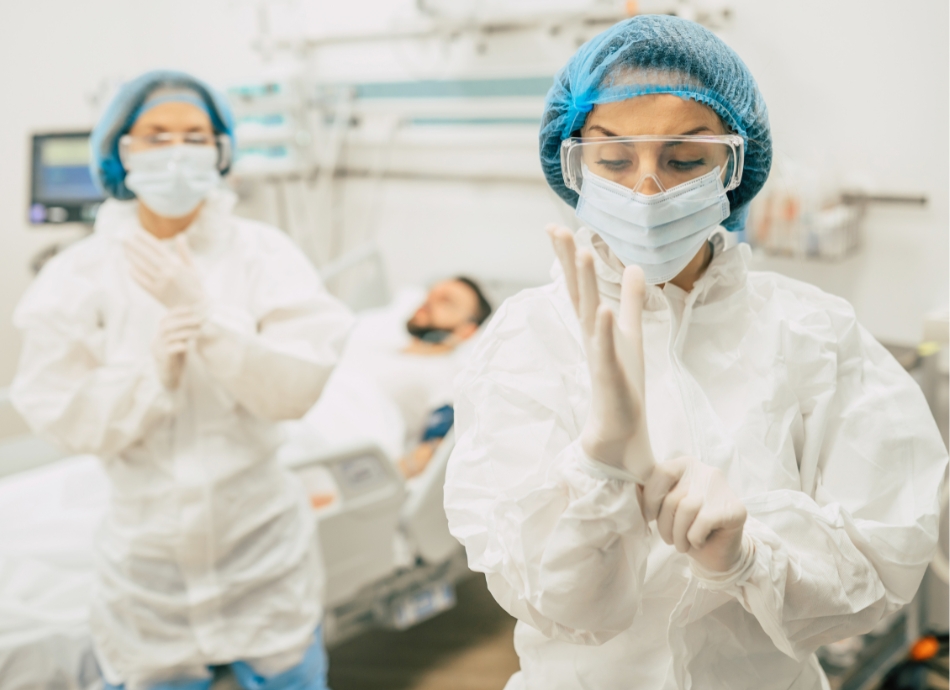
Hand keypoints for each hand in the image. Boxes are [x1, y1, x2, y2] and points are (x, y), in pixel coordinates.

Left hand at [124, 232, 205, 308]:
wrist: (195, 308)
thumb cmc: (195, 287)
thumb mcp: (193, 268)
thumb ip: (185, 252)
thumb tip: (180, 236)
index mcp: (176, 265)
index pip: (157, 248)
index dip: (146, 240)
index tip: (136, 232)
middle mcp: (168, 273)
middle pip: (147, 256)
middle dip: (135, 246)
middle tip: (125, 239)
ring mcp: (161, 283)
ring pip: (143, 267)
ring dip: (132, 258)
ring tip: (125, 250)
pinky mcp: (156, 293)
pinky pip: (142, 281)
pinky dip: (135, 274)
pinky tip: (130, 268)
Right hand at [153, 305, 203, 389]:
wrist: (170, 377)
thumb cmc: (176, 357)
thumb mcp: (180, 341)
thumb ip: (185, 331)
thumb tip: (200, 318)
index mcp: (160, 334)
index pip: (166, 318)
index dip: (178, 312)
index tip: (192, 309)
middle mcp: (156, 340)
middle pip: (166, 326)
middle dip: (184, 320)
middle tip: (199, 319)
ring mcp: (158, 350)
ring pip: (168, 337)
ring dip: (185, 332)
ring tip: (198, 331)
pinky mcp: (162, 360)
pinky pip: (168, 351)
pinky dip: (178, 346)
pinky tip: (187, 346)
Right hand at [547, 224, 655, 480]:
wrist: (621, 431)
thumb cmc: (623, 383)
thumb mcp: (630, 332)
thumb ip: (630, 299)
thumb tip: (635, 266)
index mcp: (595, 325)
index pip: (579, 285)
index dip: (568, 258)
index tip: (557, 228)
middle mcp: (592, 336)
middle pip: (576, 292)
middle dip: (567, 262)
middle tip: (555, 230)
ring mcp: (599, 355)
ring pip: (589, 314)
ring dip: (585, 286)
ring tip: (582, 254)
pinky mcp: (610, 376)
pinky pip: (605, 349)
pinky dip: (603, 330)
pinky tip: (603, 310)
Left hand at [641, 456, 747, 572]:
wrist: (719, 550)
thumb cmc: (688, 526)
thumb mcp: (667, 505)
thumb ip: (655, 493)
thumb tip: (634, 490)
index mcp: (685, 465)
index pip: (661, 472)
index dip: (650, 498)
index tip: (650, 517)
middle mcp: (705, 471)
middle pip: (673, 496)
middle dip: (665, 525)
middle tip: (669, 539)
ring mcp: (722, 489)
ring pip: (686, 509)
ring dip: (678, 535)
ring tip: (681, 544)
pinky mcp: (735, 509)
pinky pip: (702, 522)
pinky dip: (694, 538)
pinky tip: (698, 541)